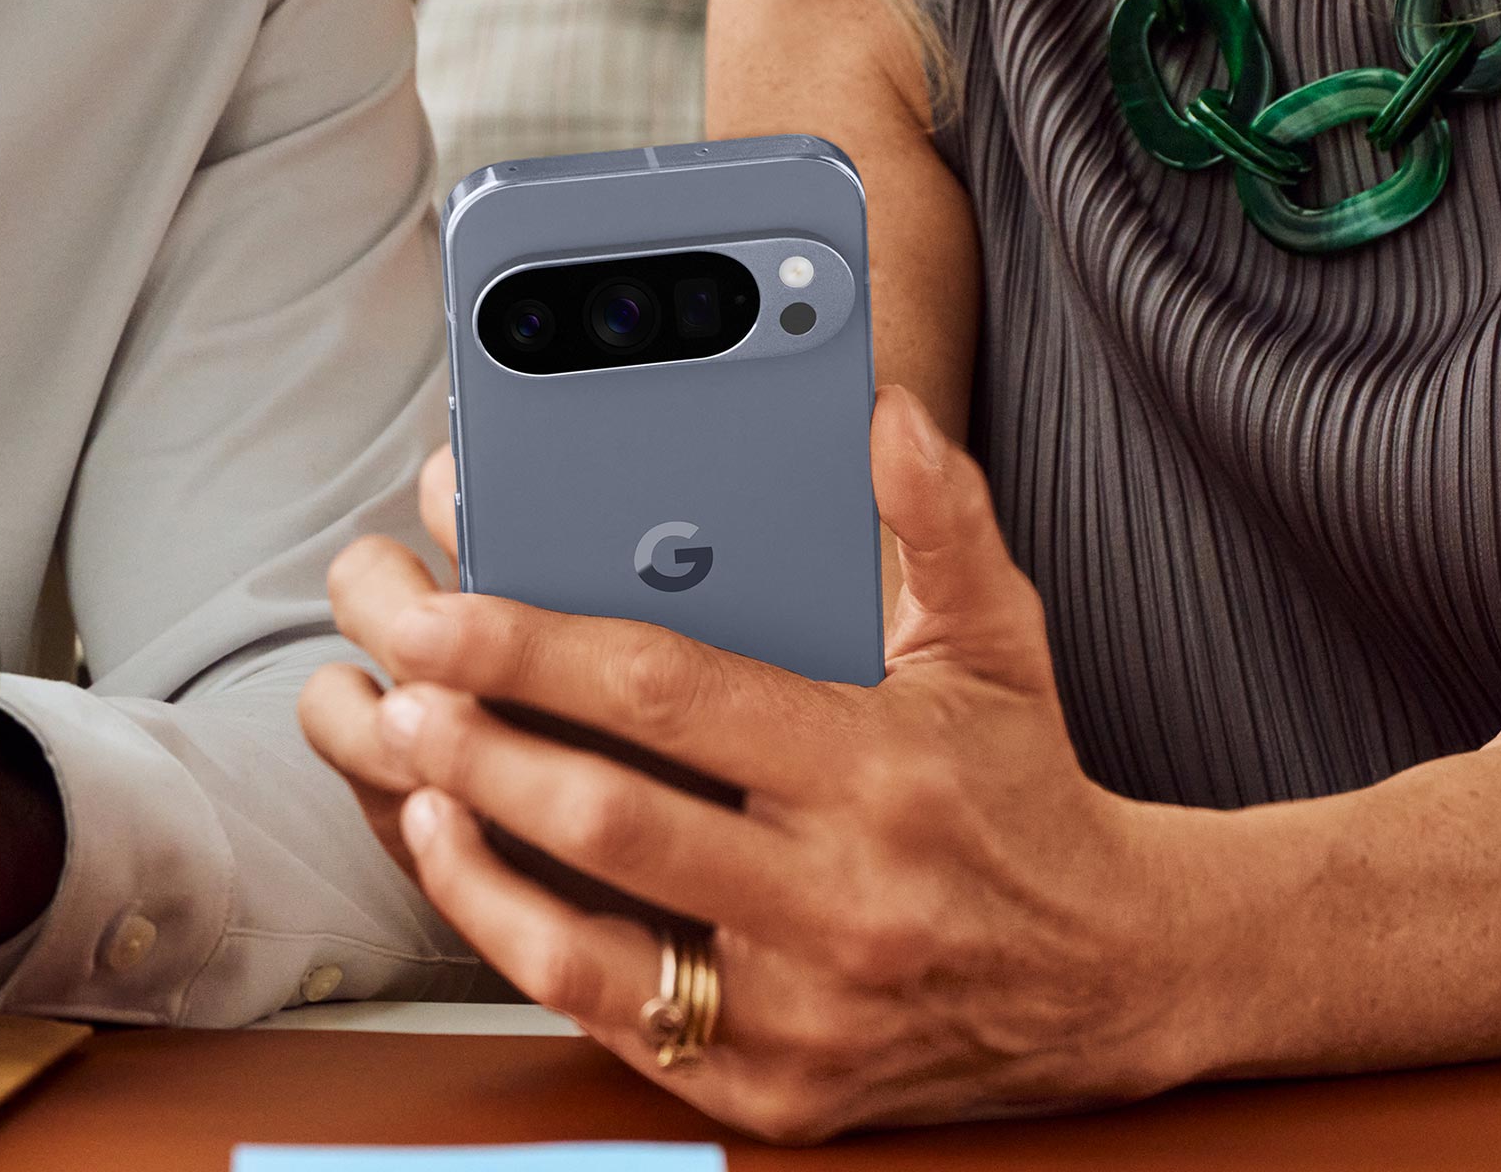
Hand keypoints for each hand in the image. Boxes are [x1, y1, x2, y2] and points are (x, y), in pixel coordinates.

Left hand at [301, 388, 1226, 1139]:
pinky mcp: (776, 1088)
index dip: (537, 646)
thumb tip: (884, 413)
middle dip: (475, 743)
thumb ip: (940, 522)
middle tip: (392, 682)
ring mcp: (803, 1010)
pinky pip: (618, 1023)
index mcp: (880, 772)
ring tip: (407, 777)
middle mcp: (840, 900)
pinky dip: (525, 948)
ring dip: (473, 861)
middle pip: (608, 817)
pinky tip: (472, 873)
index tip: (443, 607)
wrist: (1108, 977)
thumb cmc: (1023, 791)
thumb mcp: (1000, 646)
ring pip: (589, 945)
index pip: (674, 696)